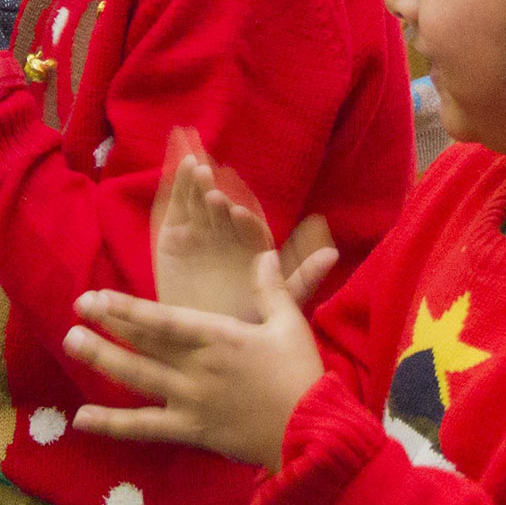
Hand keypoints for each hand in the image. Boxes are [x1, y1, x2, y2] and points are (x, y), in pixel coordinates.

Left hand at [68, 249, 326, 467]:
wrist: (313, 433)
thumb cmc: (302, 374)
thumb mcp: (290, 324)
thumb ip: (272, 287)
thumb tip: (263, 253)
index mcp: (218, 337)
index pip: (163, 320)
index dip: (127, 308)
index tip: (98, 296)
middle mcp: (197, 368)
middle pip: (143, 344)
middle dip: (107, 325)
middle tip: (75, 310)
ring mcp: (190, 401)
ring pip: (137, 379)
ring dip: (102, 359)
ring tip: (72, 343)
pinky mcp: (191, 431)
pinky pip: (144, 429)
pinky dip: (112, 425)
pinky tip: (80, 418)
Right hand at [151, 140, 337, 322]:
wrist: (199, 342)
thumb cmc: (243, 323)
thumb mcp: (279, 304)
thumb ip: (303, 278)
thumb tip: (333, 253)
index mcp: (252, 248)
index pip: (251, 231)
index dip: (247, 222)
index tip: (241, 216)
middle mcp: (227, 235)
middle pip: (223, 211)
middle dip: (220, 199)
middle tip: (215, 193)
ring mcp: (199, 232)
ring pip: (201, 203)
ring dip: (199, 184)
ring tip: (199, 169)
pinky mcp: (172, 235)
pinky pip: (176, 205)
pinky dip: (179, 185)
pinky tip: (185, 162)